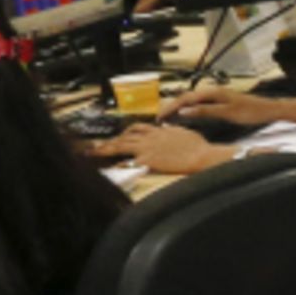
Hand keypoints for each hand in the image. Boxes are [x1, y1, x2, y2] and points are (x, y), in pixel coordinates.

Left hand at [105, 123, 233, 174]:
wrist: (200, 155)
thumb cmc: (197, 146)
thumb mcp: (184, 132)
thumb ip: (171, 129)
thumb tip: (165, 127)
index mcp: (158, 131)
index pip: (137, 128)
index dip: (126, 132)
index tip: (120, 135)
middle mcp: (149, 138)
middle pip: (124, 136)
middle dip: (109, 141)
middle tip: (97, 145)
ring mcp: (147, 148)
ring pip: (121, 146)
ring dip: (107, 149)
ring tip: (95, 153)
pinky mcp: (147, 160)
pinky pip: (128, 162)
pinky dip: (118, 164)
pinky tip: (110, 167)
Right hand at [166, 88, 285, 128]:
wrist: (268, 110)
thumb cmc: (251, 111)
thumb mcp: (227, 113)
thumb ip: (205, 111)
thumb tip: (184, 110)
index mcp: (212, 92)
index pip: (185, 98)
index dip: (171, 107)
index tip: (161, 117)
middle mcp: (212, 91)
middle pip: (185, 98)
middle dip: (171, 107)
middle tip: (160, 119)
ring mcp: (215, 95)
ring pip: (191, 100)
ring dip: (178, 108)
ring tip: (167, 118)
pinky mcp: (219, 100)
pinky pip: (198, 103)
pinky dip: (188, 108)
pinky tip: (185, 114)